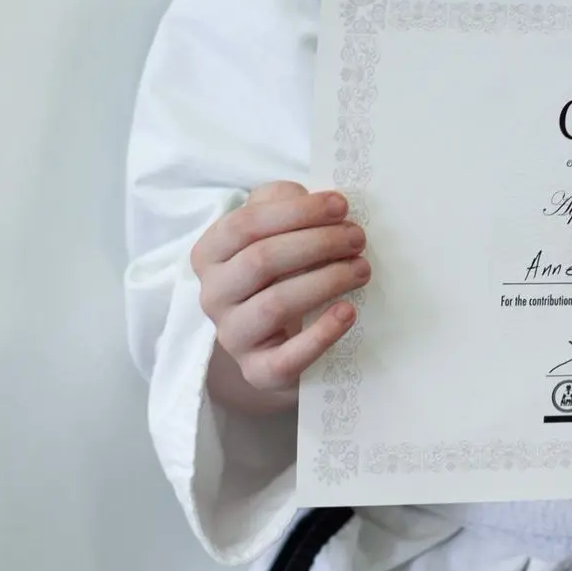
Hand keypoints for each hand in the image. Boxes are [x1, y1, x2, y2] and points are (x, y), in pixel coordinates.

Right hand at [191, 181, 368, 408]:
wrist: (274, 341)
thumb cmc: (278, 273)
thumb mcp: (273, 232)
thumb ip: (281, 203)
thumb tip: (315, 199)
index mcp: (210, 254)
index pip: (245, 224)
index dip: (296, 211)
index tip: (340, 205)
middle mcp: (212, 295)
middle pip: (262, 260)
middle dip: (317, 243)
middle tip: (358, 237)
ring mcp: (232, 336)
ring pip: (275, 304)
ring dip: (326, 281)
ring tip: (362, 269)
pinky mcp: (258, 371)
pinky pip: (288, 357)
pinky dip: (322, 334)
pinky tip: (348, 311)